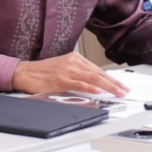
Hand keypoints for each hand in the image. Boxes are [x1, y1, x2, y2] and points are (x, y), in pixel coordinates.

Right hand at [12, 52, 128, 96]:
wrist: (25, 72)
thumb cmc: (43, 72)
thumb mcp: (63, 68)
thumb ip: (78, 74)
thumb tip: (94, 85)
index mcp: (75, 58)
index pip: (97, 69)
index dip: (111, 78)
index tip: (120, 85)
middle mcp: (73, 62)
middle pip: (98, 73)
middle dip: (114, 83)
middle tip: (125, 90)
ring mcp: (68, 70)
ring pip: (93, 78)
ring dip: (107, 86)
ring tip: (118, 92)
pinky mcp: (61, 80)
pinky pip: (79, 84)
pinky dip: (90, 88)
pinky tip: (99, 91)